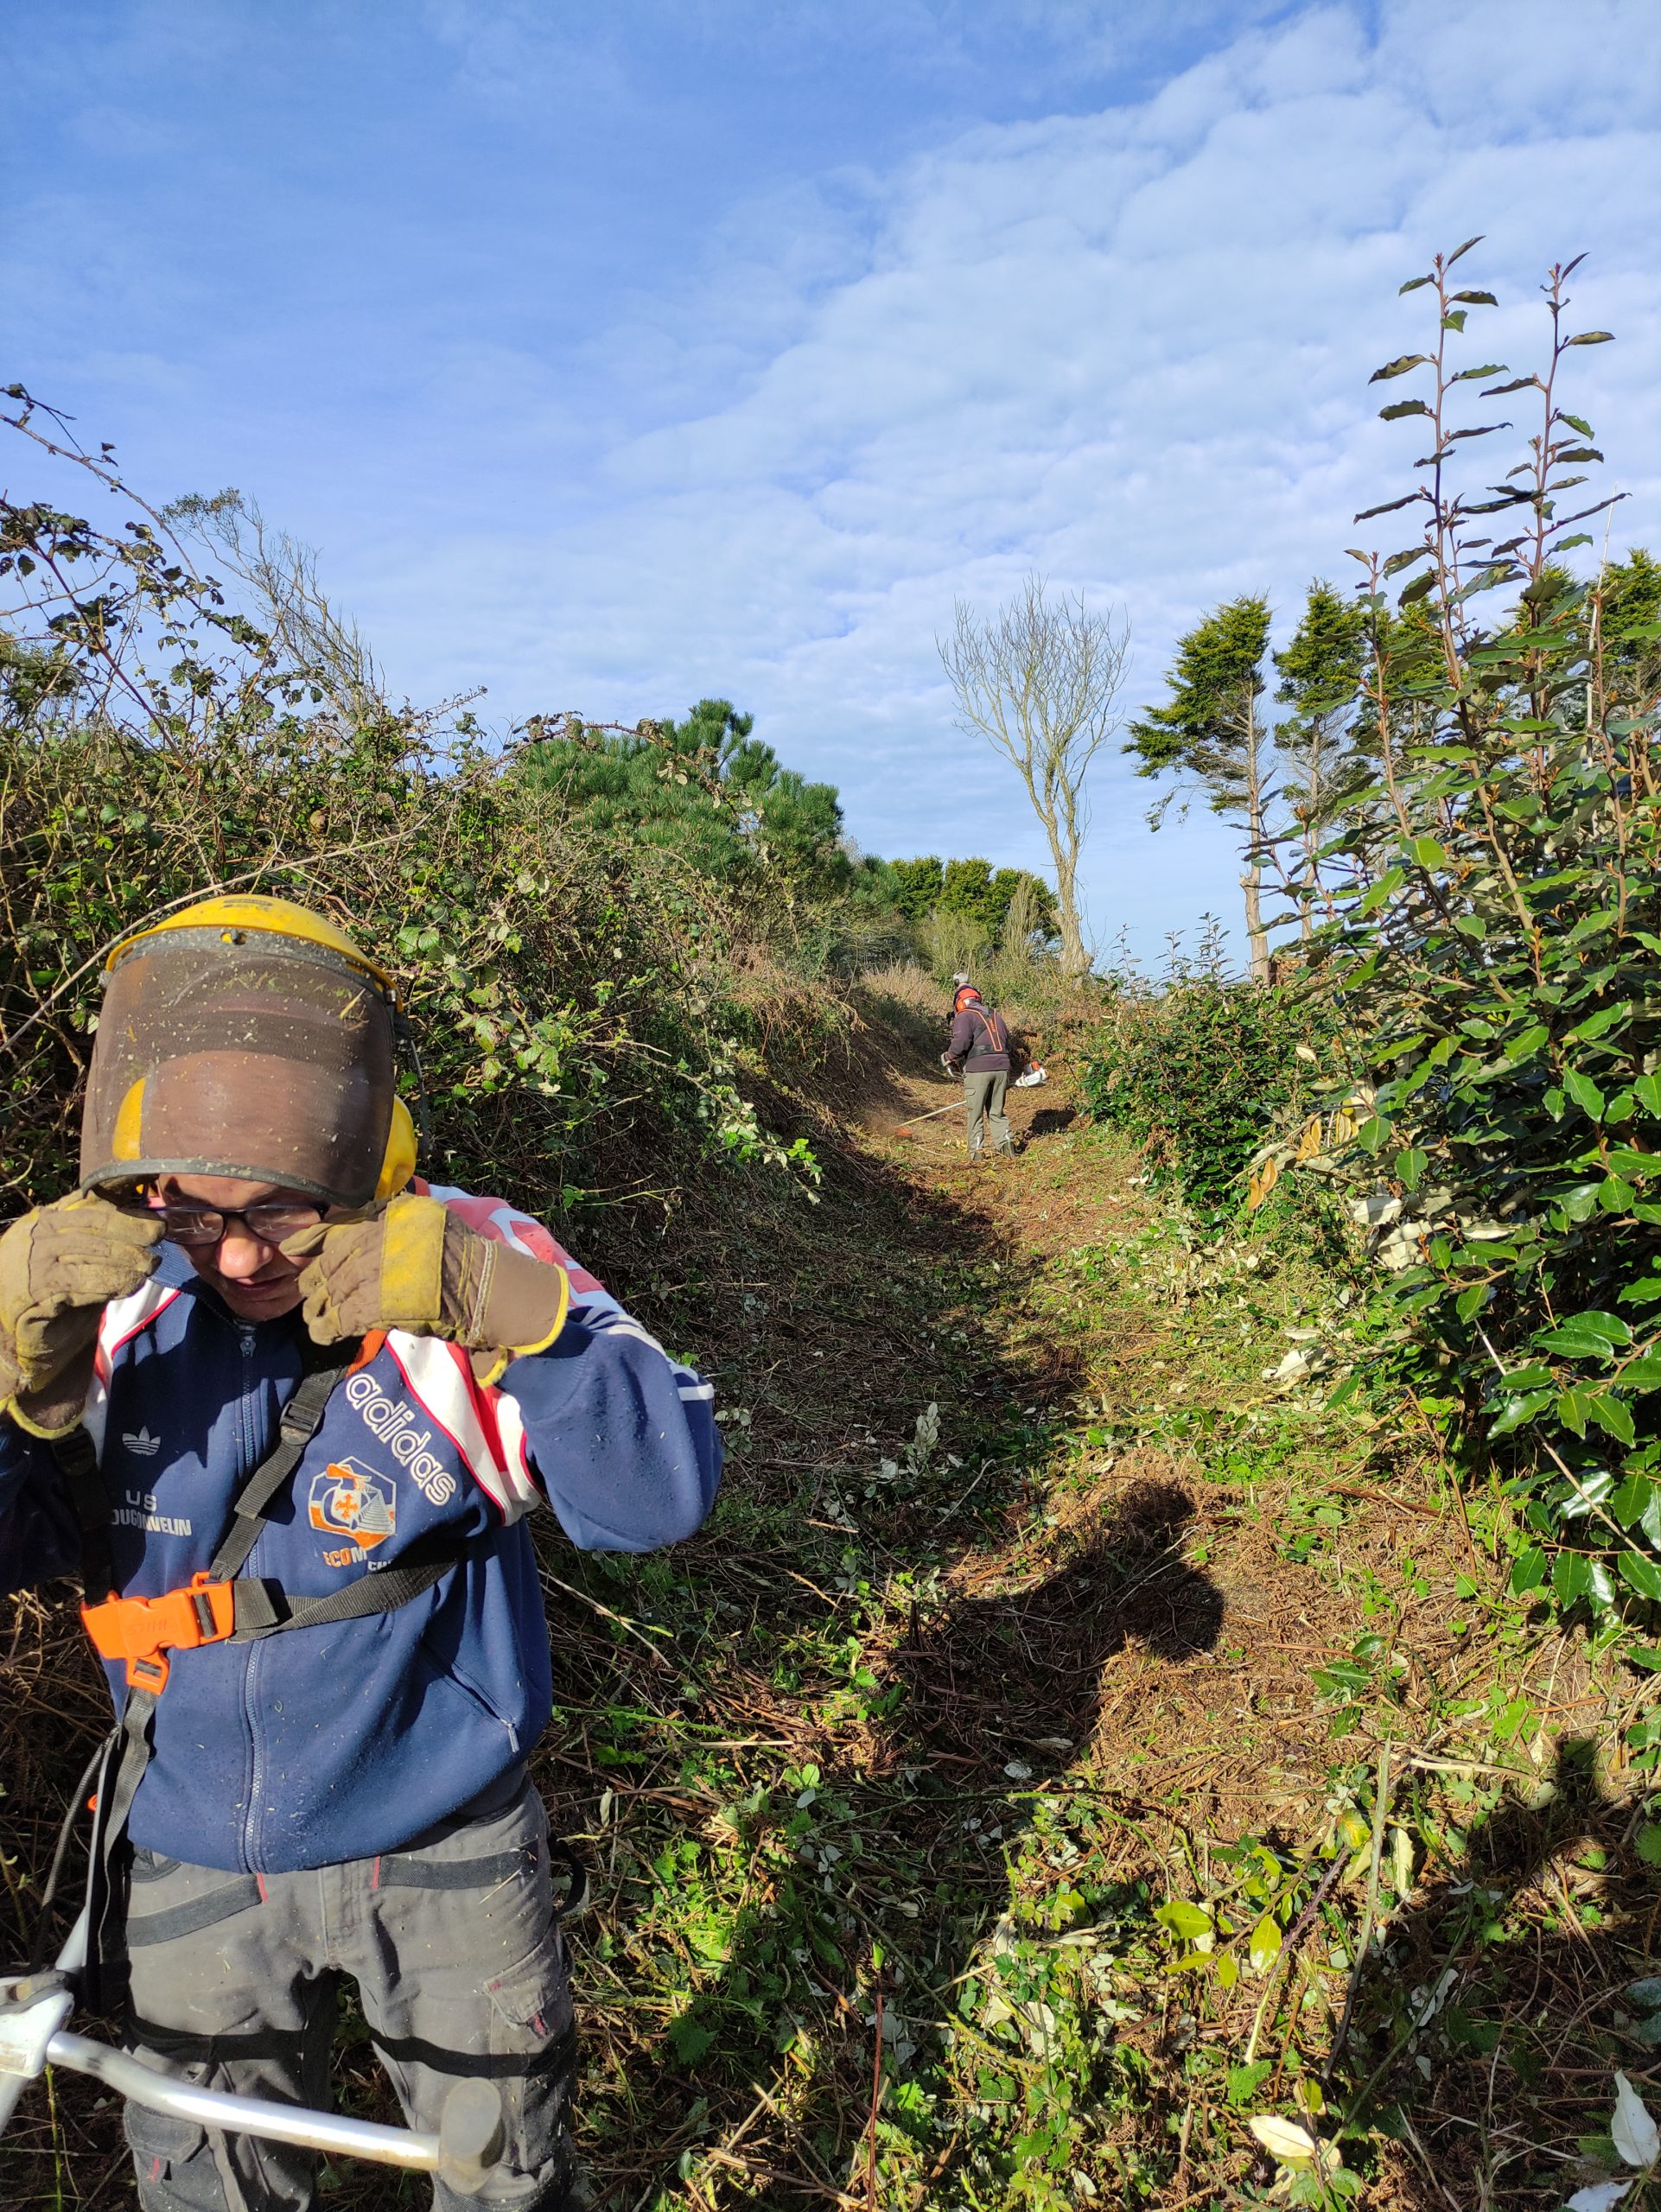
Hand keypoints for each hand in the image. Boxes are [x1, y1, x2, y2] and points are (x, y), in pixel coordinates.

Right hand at [0, 1195, 162, 1433]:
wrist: (12, 1335)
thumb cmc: (51, 1296)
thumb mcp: (75, 1259)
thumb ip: (99, 1240)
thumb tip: (146, 1224)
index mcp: (45, 1220)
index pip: (87, 1199)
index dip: (119, 1191)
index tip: (148, 1189)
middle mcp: (36, 1234)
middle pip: (96, 1221)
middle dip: (132, 1226)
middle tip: (158, 1234)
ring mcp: (34, 1260)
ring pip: (93, 1249)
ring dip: (128, 1257)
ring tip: (148, 1264)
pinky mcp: (37, 1290)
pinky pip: (83, 1281)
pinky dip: (111, 1282)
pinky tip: (130, 1285)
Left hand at [283, 1194, 567, 1376]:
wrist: (483, 1286)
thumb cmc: (461, 1251)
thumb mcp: (428, 1215)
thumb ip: (393, 1212)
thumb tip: (364, 1211)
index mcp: (387, 1217)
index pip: (337, 1227)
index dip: (309, 1241)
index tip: (291, 1250)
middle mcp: (376, 1240)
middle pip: (331, 1262)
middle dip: (315, 1280)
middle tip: (310, 1291)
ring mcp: (375, 1274)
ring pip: (330, 1290)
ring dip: (317, 1305)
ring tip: (313, 1315)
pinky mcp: (376, 1306)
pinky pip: (339, 1317)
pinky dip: (326, 1328)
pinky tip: (322, 1334)